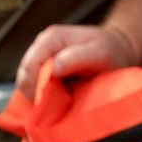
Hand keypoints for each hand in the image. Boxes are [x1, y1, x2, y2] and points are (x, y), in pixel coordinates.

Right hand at [15, 23, 139, 98]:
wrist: (117, 52)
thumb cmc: (112, 52)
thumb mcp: (102, 53)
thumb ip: (78, 58)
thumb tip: (53, 68)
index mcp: (52, 38)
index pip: (30, 66)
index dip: (37, 87)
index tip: (54, 102)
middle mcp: (41, 46)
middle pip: (24, 77)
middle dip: (38, 94)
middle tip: (61, 103)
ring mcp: (40, 58)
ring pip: (26, 85)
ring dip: (41, 97)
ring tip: (64, 99)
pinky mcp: (41, 71)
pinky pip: (33, 89)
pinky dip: (43, 98)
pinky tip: (60, 100)